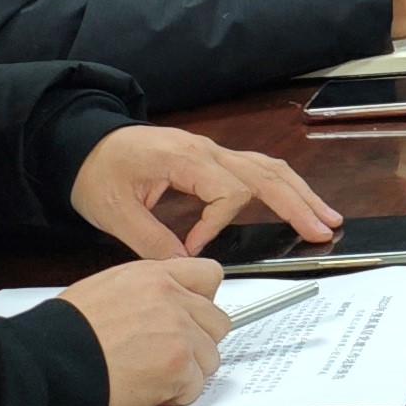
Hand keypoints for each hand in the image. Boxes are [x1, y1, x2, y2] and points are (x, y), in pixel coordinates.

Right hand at [59, 256, 230, 405]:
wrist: (46, 362)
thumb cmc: (63, 333)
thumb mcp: (106, 290)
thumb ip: (148, 293)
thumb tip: (170, 307)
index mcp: (154, 275)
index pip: (209, 276)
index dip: (203, 302)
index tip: (190, 319)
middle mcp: (173, 298)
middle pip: (217, 323)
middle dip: (197, 343)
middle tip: (164, 357)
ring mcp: (179, 332)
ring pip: (210, 358)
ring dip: (187, 373)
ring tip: (148, 375)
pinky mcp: (178, 366)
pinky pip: (196, 388)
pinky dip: (174, 397)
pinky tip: (145, 391)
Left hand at [69, 124, 341, 260]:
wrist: (82, 143)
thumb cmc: (95, 171)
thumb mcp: (113, 210)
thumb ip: (150, 238)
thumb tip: (186, 263)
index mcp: (184, 157)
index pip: (226, 190)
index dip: (215, 224)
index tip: (190, 246)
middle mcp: (206, 150)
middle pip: (264, 173)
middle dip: (296, 202)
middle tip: (321, 229)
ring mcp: (211, 151)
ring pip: (267, 168)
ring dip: (298, 192)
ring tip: (324, 216)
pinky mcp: (209, 159)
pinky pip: (254, 168)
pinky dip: (280, 185)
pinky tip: (296, 200)